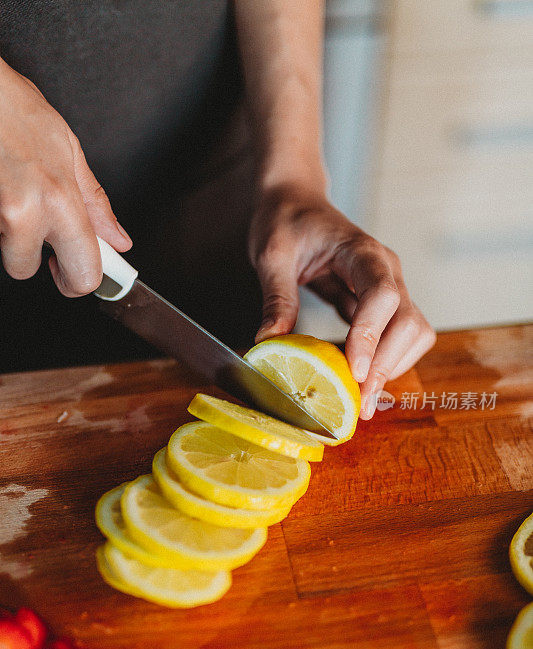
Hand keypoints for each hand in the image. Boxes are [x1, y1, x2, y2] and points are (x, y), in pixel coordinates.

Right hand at [0, 59, 130, 296]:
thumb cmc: (14, 109)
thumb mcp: (69, 152)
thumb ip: (94, 205)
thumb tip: (117, 240)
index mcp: (58, 200)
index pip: (84, 273)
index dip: (80, 280)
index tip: (78, 274)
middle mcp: (23, 211)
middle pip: (26, 271)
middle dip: (32, 257)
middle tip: (37, 229)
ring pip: (2, 248)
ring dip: (7, 230)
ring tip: (12, 191)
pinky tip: (0, 188)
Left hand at [249, 184, 435, 419]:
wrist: (296, 203)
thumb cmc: (286, 221)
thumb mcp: (272, 254)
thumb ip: (276, 296)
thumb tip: (269, 342)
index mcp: (362, 252)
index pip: (382, 295)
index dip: (371, 335)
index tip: (354, 371)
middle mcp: (386, 270)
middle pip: (408, 321)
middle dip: (386, 365)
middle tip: (358, 403)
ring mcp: (390, 288)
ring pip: (413, 334)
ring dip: (392, 368)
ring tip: (360, 398)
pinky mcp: (382, 306)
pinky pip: (398, 338)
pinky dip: (385, 363)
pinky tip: (360, 381)